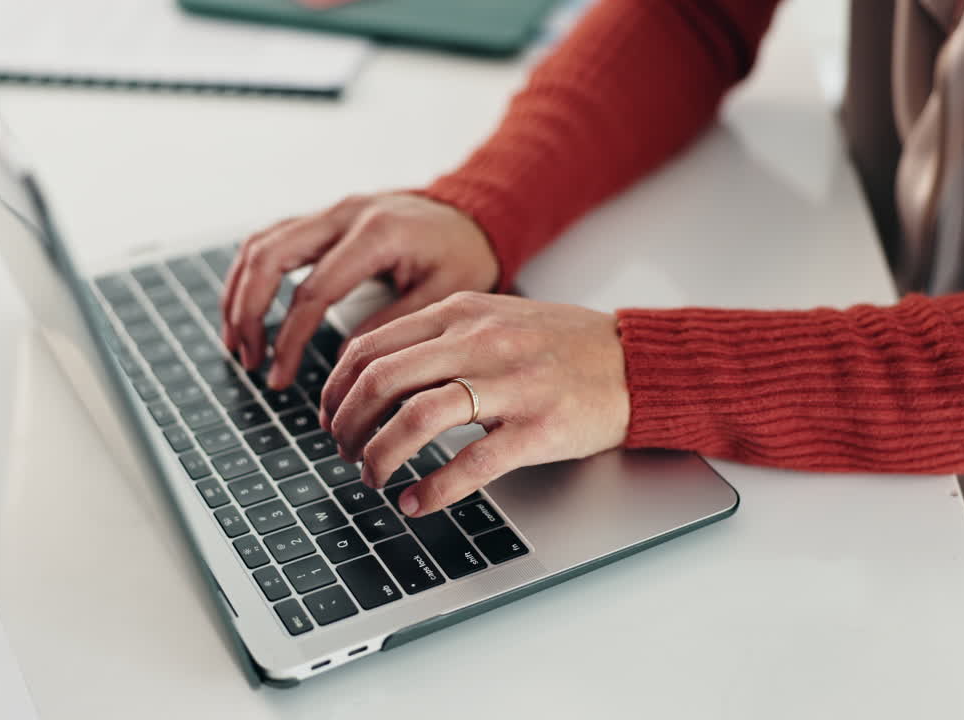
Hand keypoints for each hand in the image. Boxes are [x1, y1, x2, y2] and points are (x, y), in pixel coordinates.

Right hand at [221, 193, 498, 388]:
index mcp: (377, 233)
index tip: (279, 376)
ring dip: (239, 293)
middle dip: (248, 312)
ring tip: (238, 341)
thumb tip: (345, 363)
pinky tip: (245, 308)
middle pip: (269, 257)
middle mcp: (346, 214)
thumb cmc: (464, 255)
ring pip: (260, 244)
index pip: (313, 291)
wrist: (473, 215)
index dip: (289, 338)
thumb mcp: (444, 297)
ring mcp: (331, 211)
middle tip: (248, 359)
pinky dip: (250, 275)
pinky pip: (271, 238)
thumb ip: (393, 327)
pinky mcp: (324, 217)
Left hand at [320, 292, 630, 516]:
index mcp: (461, 314)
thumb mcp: (493, 319)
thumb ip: (439, 337)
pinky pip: (470, 462)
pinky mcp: (537, 428)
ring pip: (415, 418)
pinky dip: (432, 489)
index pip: (370, 346)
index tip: (328, 415)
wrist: (635, 362)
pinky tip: (414, 502)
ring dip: (379, 455)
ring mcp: (509, 385)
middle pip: (380, 380)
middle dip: (346, 423)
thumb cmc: (562, 345)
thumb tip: (376, 374)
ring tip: (371, 477)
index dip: (336, 388)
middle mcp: (479, 343)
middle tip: (342, 450)